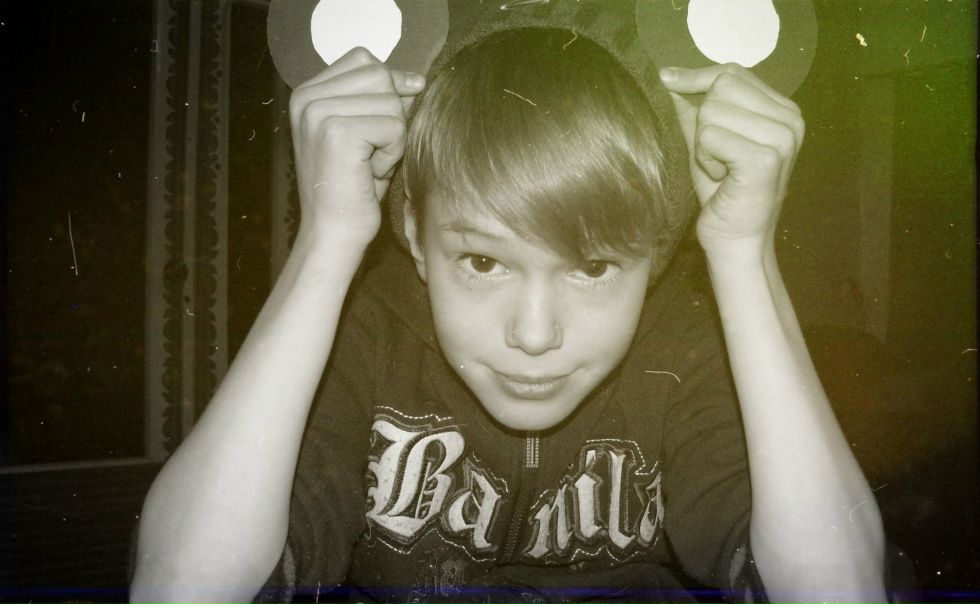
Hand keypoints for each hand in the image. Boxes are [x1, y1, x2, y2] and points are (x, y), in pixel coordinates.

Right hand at [289, 47, 424, 245]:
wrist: (333, 232)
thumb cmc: (353, 187)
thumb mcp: (365, 132)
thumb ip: (380, 99)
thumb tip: (416, 79)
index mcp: (306, 92)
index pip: (363, 59)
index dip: (388, 87)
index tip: (382, 126)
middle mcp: (305, 97)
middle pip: (379, 74)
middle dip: (390, 114)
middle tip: (372, 151)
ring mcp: (318, 112)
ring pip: (391, 101)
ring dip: (393, 137)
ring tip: (369, 163)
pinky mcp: (337, 132)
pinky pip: (394, 126)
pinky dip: (392, 153)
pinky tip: (371, 173)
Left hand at [659, 64, 803, 255]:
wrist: (735, 238)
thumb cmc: (722, 191)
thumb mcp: (707, 141)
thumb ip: (695, 108)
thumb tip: (670, 75)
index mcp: (783, 110)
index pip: (733, 72)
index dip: (697, 76)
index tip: (667, 79)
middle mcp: (791, 119)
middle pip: (722, 86)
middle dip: (704, 120)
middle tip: (715, 154)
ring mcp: (783, 137)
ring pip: (713, 111)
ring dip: (703, 144)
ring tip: (720, 168)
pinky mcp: (766, 158)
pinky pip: (710, 136)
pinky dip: (705, 158)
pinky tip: (721, 177)